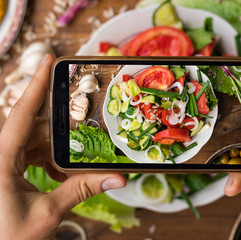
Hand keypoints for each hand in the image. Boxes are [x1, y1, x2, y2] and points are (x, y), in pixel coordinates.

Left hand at [0, 54, 126, 239]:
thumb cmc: (6, 237)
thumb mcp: (47, 213)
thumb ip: (81, 191)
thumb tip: (117, 178)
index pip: (21, 114)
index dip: (36, 85)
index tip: (48, 60)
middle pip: (33, 127)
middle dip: (62, 129)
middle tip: (86, 125)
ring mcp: (1, 162)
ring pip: (33, 141)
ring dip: (57, 149)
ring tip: (77, 159)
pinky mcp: (5, 170)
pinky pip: (30, 154)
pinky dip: (49, 160)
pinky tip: (61, 174)